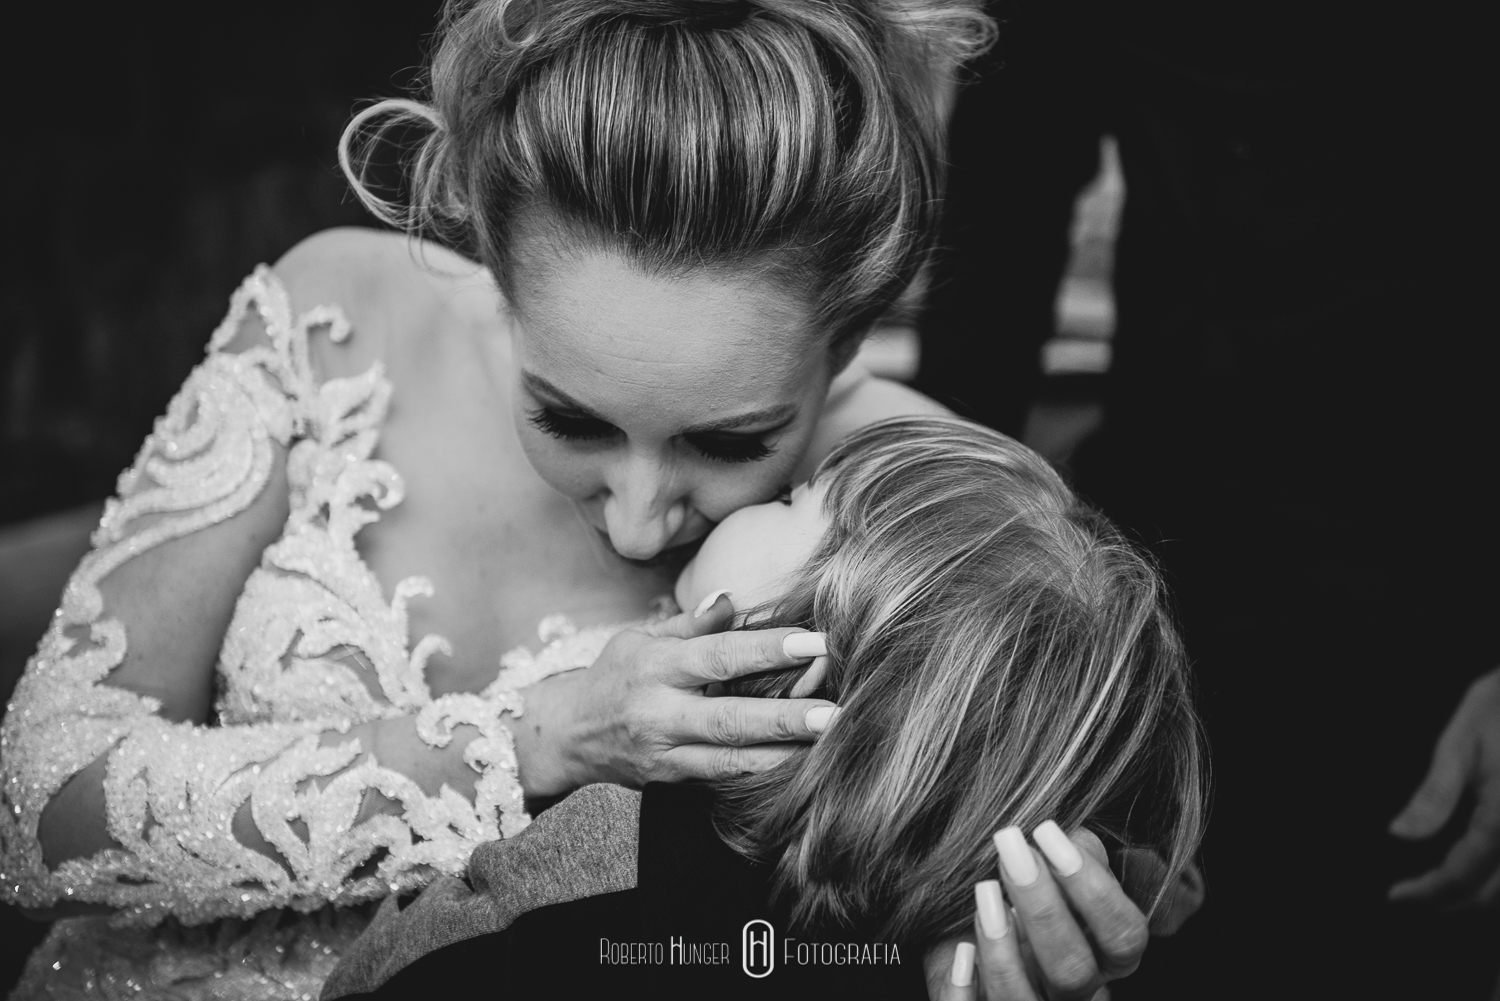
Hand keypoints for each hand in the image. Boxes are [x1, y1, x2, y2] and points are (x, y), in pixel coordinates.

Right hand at [510, 593, 837, 793]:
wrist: (568, 734)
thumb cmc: (613, 676)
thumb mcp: (641, 638)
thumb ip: (691, 624)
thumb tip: (732, 599)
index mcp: (656, 665)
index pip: (718, 656)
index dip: (767, 649)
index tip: (814, 643)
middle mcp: (660, 711)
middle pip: (730, 716)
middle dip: (785, 716)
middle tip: (834, 712)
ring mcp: (665, 751)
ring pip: (730, 756)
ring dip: (783, 750)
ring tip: (829, 741)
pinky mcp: (671, 778)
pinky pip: (723, 775)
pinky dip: (762, 768)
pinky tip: (799, 761)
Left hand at [925, 824, 1147, 1000]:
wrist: (974, 928)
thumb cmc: (1028, 895)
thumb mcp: (1058, 873)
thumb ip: (1076, 855)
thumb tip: (1073, 835)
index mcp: (1106, 955)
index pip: (1123, 935)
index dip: (1093, 888)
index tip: (1048, 833)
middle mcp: (1077, 991)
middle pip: (1074, 970)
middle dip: (1043, 908)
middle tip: (1010, 847)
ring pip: (1023, 1000)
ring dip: (1001, 948)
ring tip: (984, 890)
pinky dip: (964, 990)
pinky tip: (960, 953)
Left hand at [1389, 665, 1499, 906]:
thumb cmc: (1498, 710)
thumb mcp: (1457, 745)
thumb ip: (1434, 796)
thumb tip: (1399, 835)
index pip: (1463, 876)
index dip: (1429, 892)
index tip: (1397, 896)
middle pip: (1493, 892)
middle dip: (1452, 901)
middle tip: (1415, 897)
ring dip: (1479, 895)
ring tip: (1440, 888)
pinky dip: (1497, 877)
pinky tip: (1475, 866)